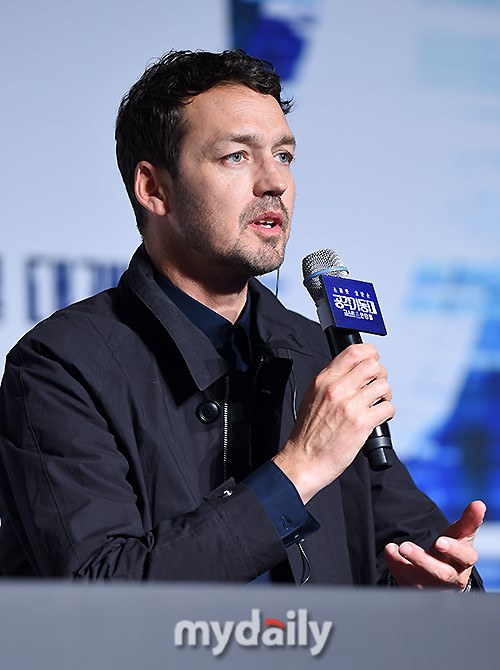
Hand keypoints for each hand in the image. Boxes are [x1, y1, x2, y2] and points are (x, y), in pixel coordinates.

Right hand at [273, 343, 394, 502]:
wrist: (303, 460)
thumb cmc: (307, 432)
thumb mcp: (312, 396)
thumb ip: (331, 381)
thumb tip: (352, 370)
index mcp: (324, 380)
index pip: (354, 352)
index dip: (370, 354)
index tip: (373, 362)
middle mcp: (337, 389)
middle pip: (373, 365)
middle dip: (380, 375)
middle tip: (376, 387)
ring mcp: (350, 406)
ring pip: (383, 386)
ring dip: (385, 395)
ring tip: (377, 404)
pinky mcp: (362, 423)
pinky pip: (387, 408)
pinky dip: (387, 413)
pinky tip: (378, 418)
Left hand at [384, 500, 485, 589]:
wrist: (445, 577)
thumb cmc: (453, 551)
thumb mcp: (461, 535)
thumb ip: (468, 520)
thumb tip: (479, 504)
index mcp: (464, 561)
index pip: (465, 557)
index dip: (453, 550)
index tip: (439, 541)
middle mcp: (452, 578)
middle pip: (441, 573)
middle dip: (423, 560)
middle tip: (406, 546)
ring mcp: (435, 588)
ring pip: (422, 581)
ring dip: (406, 564)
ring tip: (398, 547)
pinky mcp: (420, 591)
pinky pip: (406, 583)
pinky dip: (396, 566)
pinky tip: (391, 552)